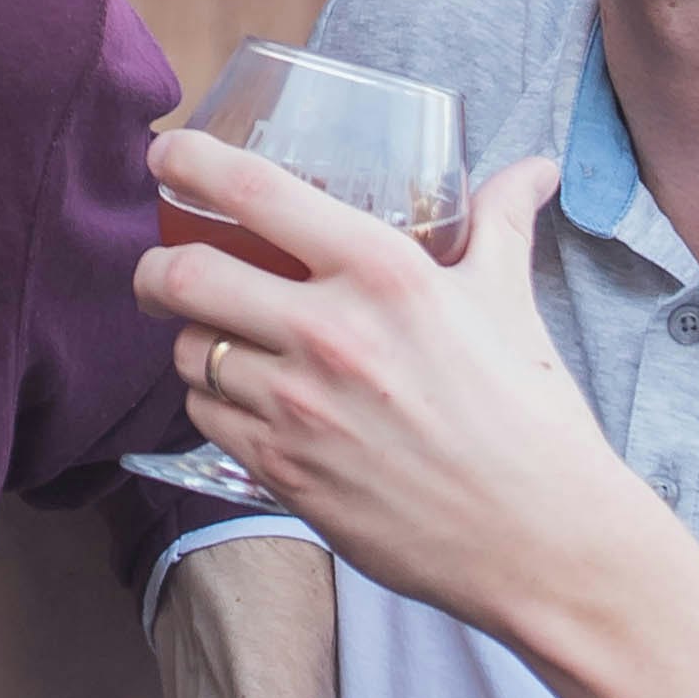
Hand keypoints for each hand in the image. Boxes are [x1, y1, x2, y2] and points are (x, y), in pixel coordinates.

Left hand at [139, 139, 648, 634]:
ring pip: (189, 350)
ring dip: (190, 340)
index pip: (255, 191)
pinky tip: (242, 400)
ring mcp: (299, 408)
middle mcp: (329, 331)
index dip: (191, 161)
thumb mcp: (508, 299)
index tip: (167, 155)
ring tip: (215, 339)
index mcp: (383, 271)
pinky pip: (206, 418)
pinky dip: (212, 402)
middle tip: (162, 269)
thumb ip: (499, 223)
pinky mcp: (285, 473)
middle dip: (155, 267)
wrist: (543, 542)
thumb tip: (532, 169)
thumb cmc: (529, 416)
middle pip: (184, 273)